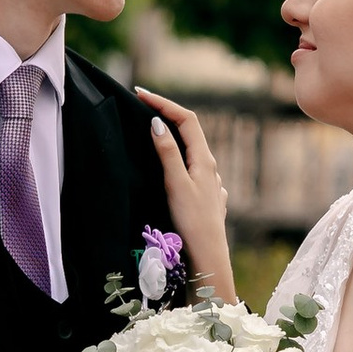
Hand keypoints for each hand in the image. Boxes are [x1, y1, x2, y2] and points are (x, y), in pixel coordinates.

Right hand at [135, 90, 234, 300]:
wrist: (209, 257)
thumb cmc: (192, 222)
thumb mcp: (176, 183)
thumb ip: (167, 153)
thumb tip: (157, 123)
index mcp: (204, 159)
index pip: (186, 119)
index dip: (164, 103)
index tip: (141, 94)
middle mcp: (211, 167)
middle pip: (190, 132)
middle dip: (167, 115)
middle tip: (142, 106)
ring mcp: (211, 183)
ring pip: (192, 152)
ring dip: (173, 137)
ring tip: (153, 132)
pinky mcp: (208, 197)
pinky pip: (193, 169)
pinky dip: (180, 159)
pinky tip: (173, 167)